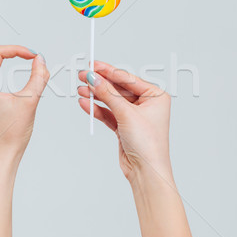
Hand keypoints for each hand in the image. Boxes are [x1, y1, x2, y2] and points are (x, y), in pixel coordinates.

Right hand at [78, 61, 171, 181]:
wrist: (145, 171)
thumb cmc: (148, 144)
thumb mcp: (126, 113)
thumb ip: (108, 94)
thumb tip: (94, 78)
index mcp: (155, 96)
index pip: (128, 79)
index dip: (109, 71)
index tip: (93, 65)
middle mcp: (146, 104)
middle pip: (118, 89)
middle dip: (100, 84)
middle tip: (83, 76)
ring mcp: (134, 115)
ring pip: (111, 101)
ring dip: (96, 96)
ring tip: (81, 90)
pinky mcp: (124, 126)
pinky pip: (108, 113)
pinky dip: (97, 109)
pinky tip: (85, 103)